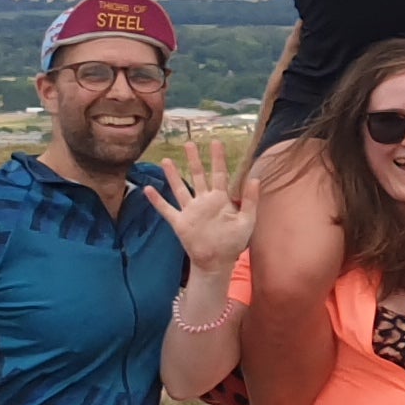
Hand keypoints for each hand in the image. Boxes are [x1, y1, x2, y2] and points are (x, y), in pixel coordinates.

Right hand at [142, 131, 256, 275]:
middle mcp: (204, 201)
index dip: (218, 158)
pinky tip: (148, 189)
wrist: (217, 262)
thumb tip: (255, 178)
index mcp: (221, 199)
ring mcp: (190, 211)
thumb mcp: (247, 220)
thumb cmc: (234, 242)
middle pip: (198, 175)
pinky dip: (157, 200)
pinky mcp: (180, 222)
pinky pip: (166, 209)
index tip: (216, 142)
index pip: (220, 174)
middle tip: (190, 143)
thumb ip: (250, 200)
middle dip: (194, 159)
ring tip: (166, 160)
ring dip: (173, 174)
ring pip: (180, 188)